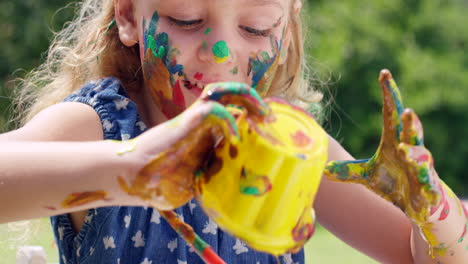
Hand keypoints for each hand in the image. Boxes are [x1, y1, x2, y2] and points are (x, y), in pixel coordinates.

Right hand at [118, 82, 269, 209]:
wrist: (132, 177)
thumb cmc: (159, 182)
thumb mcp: (195, 182)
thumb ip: (211, 177)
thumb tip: (231, 188)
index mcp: (203, 135)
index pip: (230, 115)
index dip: (249, 116)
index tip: (267, 130)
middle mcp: (199, 123)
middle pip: (228, 96)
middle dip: (252, 100)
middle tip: (269, 116)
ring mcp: (192, 120)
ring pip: (221, 92)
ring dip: (245, 97)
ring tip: (263, 113)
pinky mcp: (186, 123)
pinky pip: (213, 110)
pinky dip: (228, 122)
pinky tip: (235, 139)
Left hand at [324, 69, 440, 224]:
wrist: (420, 204)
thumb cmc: (394, 183)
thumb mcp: (368, 176)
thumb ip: (347, 171)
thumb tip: (323, 168)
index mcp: (395, 141)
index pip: (391, 113)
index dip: (389, 93)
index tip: (384, 73)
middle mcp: (410, 150)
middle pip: (411, 131)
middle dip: (409, 122)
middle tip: (406, 110)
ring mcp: (422, 168)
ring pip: (420, 157)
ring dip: (413, 154)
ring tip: (402, 151)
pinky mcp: (428, 186)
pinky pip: (428, 181)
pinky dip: (425, 179)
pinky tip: (422, 178)